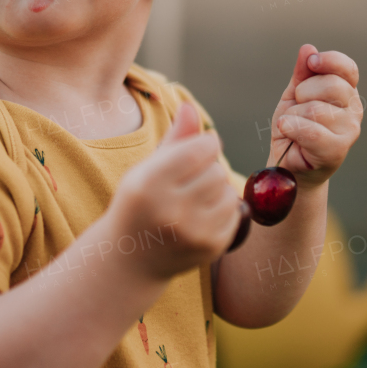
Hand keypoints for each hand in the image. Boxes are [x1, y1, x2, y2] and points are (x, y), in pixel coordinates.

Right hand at [109, 102, 242, 280]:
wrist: (131, 259)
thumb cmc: (140, 203)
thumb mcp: (146, 169)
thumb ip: (173, 139)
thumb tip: (190, 107)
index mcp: (148, 185)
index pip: (199, 149)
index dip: (205, 144)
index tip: (198, 148)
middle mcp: (170, 211)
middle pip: (216, 171)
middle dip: (208, 169)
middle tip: (190, 180)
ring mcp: (192, 234)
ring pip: (229, 192)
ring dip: (218, 190)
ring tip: (195, 199)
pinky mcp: (211, 248)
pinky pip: (235, 214)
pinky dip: (224, 211)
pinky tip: (201, 217)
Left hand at [268, 44, 361, 188]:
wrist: (287, 163)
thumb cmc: (293, 127)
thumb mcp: (294, 95)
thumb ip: (302, 74)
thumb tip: (308, 48)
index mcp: (346, 92)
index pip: (348, 69)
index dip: (330, 61)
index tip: (312, 62)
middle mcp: (354, 110)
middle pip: (332, 85)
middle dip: (304, 92)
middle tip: (296, 106)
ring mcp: (349, 131)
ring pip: (317, 110)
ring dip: (294, 115)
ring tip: (291, 125)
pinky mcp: (338, 151)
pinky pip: (313, 132)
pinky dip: (292, 128)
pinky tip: (285, 129)